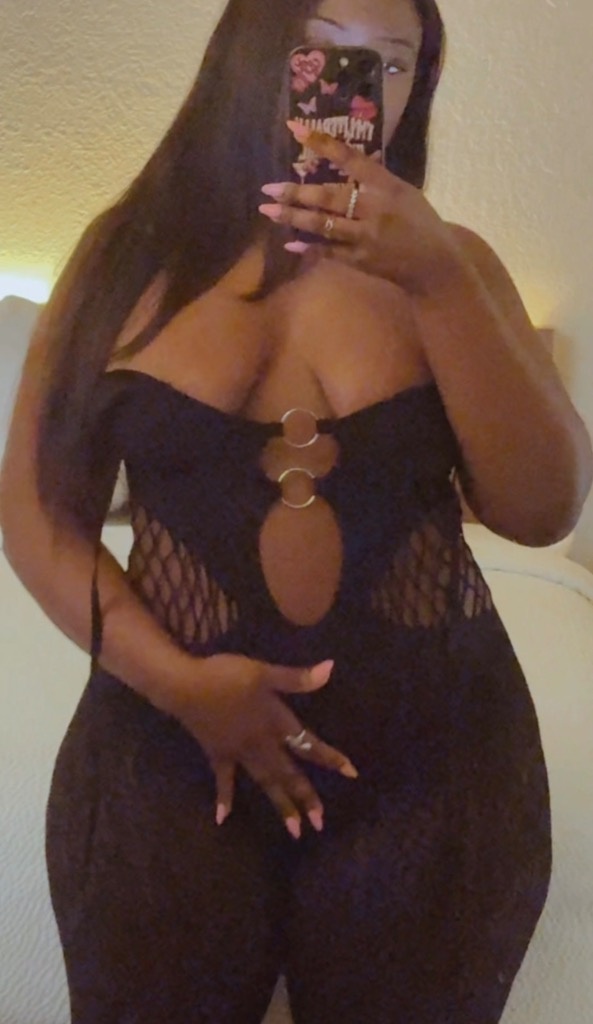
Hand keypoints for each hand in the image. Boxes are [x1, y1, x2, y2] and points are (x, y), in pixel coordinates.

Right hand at [169, 654, 358, 839]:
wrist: (185, 686)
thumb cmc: (226, 676)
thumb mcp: (264, 672)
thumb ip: (297, 678)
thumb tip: (330, 669)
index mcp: (275, 724)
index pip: (308, 744)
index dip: (330, 757)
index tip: (352, 773)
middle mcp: (261, 745)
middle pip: (288, 774)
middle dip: (305, 798)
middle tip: (319, 823)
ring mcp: (238, 753)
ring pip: (264, 783)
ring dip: (280, 805)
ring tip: (294, 831)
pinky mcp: (217, 754)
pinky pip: (224, 780)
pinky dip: (224, 797)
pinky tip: (223, 818)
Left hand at [258, 121, 466, 295]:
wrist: (435, 265)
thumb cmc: (420, 223)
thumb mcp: (404, 192)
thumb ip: (375, 179)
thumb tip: (345, 160)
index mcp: (386, 185)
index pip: (351, 158)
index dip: (322, 143)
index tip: (295, 128)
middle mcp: (374, 208)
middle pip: (329, 196)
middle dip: (296, 192)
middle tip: (268, 188)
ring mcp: (366, 236)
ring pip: (324, 224)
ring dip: (294, 217)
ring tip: (269, 210)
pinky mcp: (361, 260)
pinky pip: (329, 251)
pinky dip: (309, 246)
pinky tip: (289, 242)